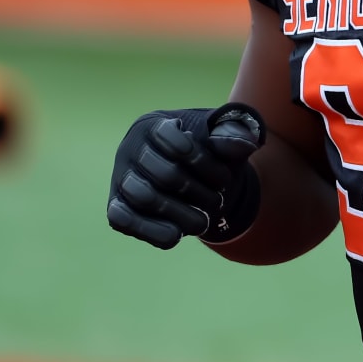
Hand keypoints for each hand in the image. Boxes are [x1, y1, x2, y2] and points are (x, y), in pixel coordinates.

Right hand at [106, 104, 263, 248]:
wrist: (189, 176)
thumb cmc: (205, 151)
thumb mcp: (223, 140)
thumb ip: (234, 136)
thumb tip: (246, 143)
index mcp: (154, 125)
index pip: (176, 141)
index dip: (204, 163)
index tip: (224, 179)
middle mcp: (131, 149)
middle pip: (165, 174)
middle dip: (198, 193)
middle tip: (218, 203)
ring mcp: (121, 178)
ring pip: (143, 197)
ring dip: (180, 215)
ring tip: (203, 224)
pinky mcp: (117, 206)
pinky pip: (123, 220)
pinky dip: (151, 231)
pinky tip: (175, 236)